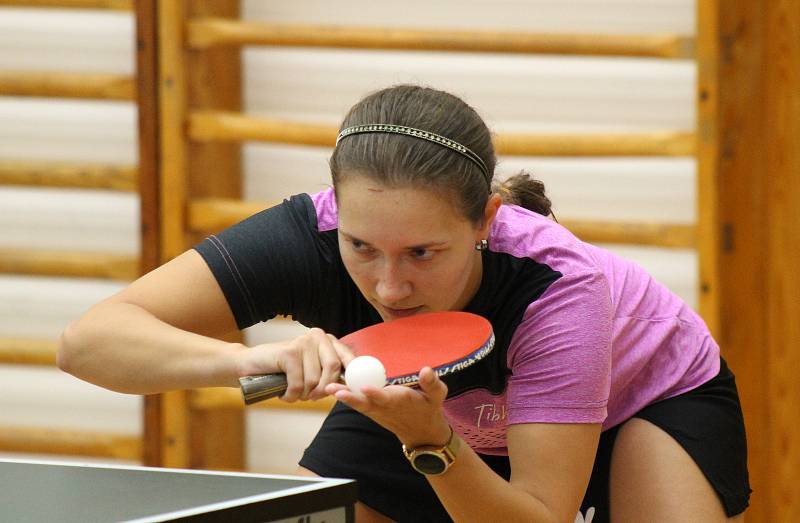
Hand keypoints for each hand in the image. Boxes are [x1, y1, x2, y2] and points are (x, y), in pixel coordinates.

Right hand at [238, 328, 353, 401]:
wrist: (250, 364)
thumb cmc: (284, 371)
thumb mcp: (310, 369)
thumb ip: (329, 373)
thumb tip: (350, 386)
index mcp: (326, 340)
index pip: (346, 358)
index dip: (350, 376)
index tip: (349, 391)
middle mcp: (317, 337)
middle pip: (333, 368)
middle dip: (324, 389)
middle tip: (312, 398)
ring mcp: (302, 343)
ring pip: (314, 380)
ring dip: (304, 395)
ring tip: (294, 393)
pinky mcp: (288, 353)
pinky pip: (298, 385)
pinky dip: (291, 396)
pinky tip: (284, 394)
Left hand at [325, 366, 451, 447]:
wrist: (421, 433)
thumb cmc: (429, 409)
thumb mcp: (438, 396)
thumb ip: (432, 383)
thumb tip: (426, 369)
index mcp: (401, 402)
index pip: (387, 398)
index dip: (376, 394)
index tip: (365, 388)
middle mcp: (385, 408)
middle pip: (366, 403)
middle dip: (352, 398)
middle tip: (337, 392)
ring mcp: (377, 411)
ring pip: (359, 404)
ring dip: (344, 397)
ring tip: (328, 388)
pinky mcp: (372, 411)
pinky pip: (357, 404)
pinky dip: (346, 396)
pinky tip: (332, 388)